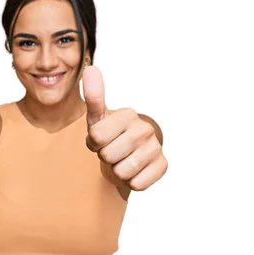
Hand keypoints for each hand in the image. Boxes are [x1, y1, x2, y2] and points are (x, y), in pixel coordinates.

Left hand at [82, 66, 167, 190]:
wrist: (130, 152)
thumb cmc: (110, 134)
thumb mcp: (97, 117)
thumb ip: (93, 96)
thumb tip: (90, 69)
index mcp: (128, 114)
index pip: (96, 137)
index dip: (93, 143)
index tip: (101, 138)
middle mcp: (145, 129)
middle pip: (108, 156)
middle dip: (105, 157)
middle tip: (112, 149)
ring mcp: (156, 147)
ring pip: (122, 172)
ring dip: (117, 170)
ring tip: (122, 159)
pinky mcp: (163, 166)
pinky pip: (137, 184)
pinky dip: (131, 181)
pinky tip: (134, 170)